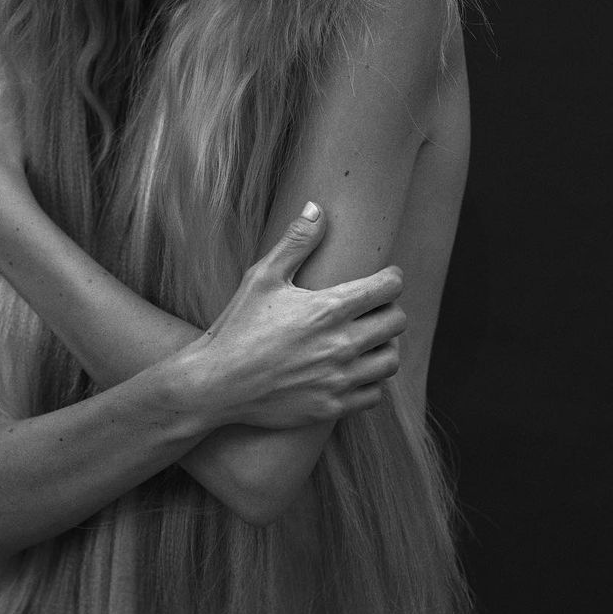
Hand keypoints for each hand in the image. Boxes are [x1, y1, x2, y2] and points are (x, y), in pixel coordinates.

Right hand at [188, 204, 405, 429]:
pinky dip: (371, 381)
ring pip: (391, 360)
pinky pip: (374, 394)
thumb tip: (317, 207)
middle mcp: (340, 344)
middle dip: (390, 310)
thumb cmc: (237, 327)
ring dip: (385, 347)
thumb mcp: (261, 278)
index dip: (392, 278)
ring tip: (369, 340)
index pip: (388, 288)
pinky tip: (355, 370)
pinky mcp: (332, 407)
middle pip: (397, 323)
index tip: (386, 278)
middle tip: (375, 309)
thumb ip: (295, 242)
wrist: (216, 384)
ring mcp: (338, 379)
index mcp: (328, 308)